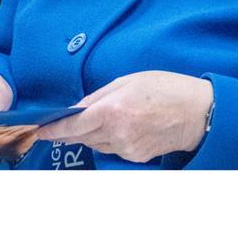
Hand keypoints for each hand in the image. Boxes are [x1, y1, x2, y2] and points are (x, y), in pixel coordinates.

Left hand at [35, 71, 212, 163]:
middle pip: (81, 137)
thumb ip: (98, 96)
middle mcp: (116, 133)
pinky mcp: (135, 157)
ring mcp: (126, 148)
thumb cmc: (166, 89)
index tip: (40, 130)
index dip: (53, 130)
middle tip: (64, 123)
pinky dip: (110, 139)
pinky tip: (124, 126)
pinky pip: (112, 149)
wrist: (197, 113)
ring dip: (92, 133)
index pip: (72, 126)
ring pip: (96, 144)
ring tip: (108, 117)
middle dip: (71, 130)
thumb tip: (77, 108)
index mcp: (112, 110)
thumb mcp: (128, 81)